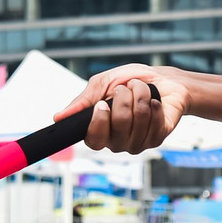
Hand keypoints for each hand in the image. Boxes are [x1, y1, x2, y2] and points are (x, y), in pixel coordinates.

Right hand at [54, 63, 190, 153]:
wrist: (163, 80)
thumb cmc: (130, 82)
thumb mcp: (102, 84)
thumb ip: (83, 101)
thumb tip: (58, 117)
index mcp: (100, 130)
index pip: (93, 140)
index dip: (99, 122)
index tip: (103, 103)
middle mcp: (116, 141)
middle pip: (119, 124)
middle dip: (125, 97)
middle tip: (127, 90)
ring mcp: (137, 142)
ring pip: (138, 120)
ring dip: (141, 96)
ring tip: (142, 91)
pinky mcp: (156, 139)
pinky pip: (154, 121)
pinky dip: (154, 103)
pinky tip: (155, 102)